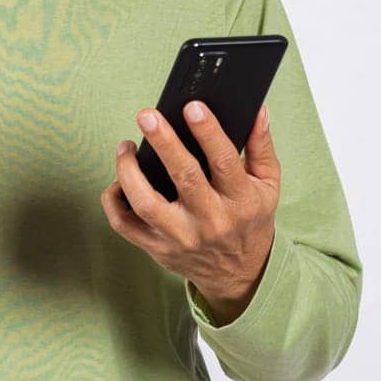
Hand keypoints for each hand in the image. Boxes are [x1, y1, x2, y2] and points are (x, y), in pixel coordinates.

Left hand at [100, 101, 279, 323]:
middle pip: (183, 178)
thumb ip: (261, 146)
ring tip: (125, 146)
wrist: (240, 273)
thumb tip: (257, 110)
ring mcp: (181, 237)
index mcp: (241, 201)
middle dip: (164, 143)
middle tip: (147, 115)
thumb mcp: (267, 185)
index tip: (192, 107)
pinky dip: (113, 199)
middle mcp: (211, 221)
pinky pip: (124, 224)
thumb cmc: (250, 219)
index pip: (224, 162)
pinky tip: (118, 179)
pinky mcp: (157, 248)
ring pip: (145, 203)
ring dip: (128, 171)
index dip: (208, 132)